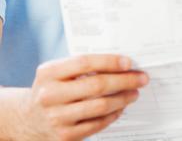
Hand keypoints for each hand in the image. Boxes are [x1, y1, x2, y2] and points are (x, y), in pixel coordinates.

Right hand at [21, 55, 148, 140]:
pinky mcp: (64, 135)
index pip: (84, 62)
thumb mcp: (57, 72)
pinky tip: (120, 108)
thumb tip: (121, 63)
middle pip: (96, 86)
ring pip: (100, 106)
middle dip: (125, 81)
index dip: (109, 61)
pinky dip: (113, 115)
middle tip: (141, 78)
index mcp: (48, 73)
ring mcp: (56, 117)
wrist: (28, 119)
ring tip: (134, 93)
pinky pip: (96, 124)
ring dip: (123, 99)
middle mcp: (49, 95)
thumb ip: (82, 66)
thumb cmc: (52, 89)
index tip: (129, 62)